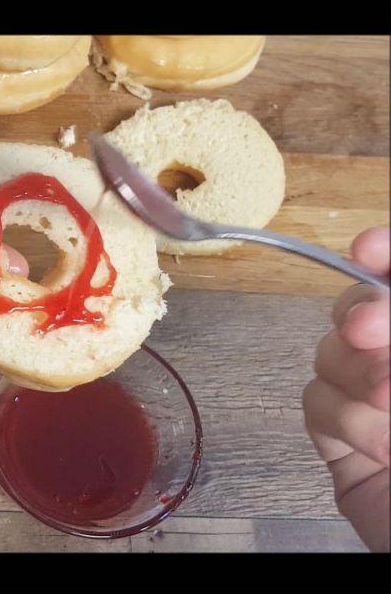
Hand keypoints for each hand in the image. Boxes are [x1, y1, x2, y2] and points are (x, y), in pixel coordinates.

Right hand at [303, 226, 389, 550]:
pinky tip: (384, 450)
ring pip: (331, 354)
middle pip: (362, 308)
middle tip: (369, 330)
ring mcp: (372, 395)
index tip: (370, 250)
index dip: (386, 255)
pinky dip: (346, 422)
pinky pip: (316, 402)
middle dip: (365, 314)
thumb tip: (378, 304)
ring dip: (361, 382)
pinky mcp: (340, 434)